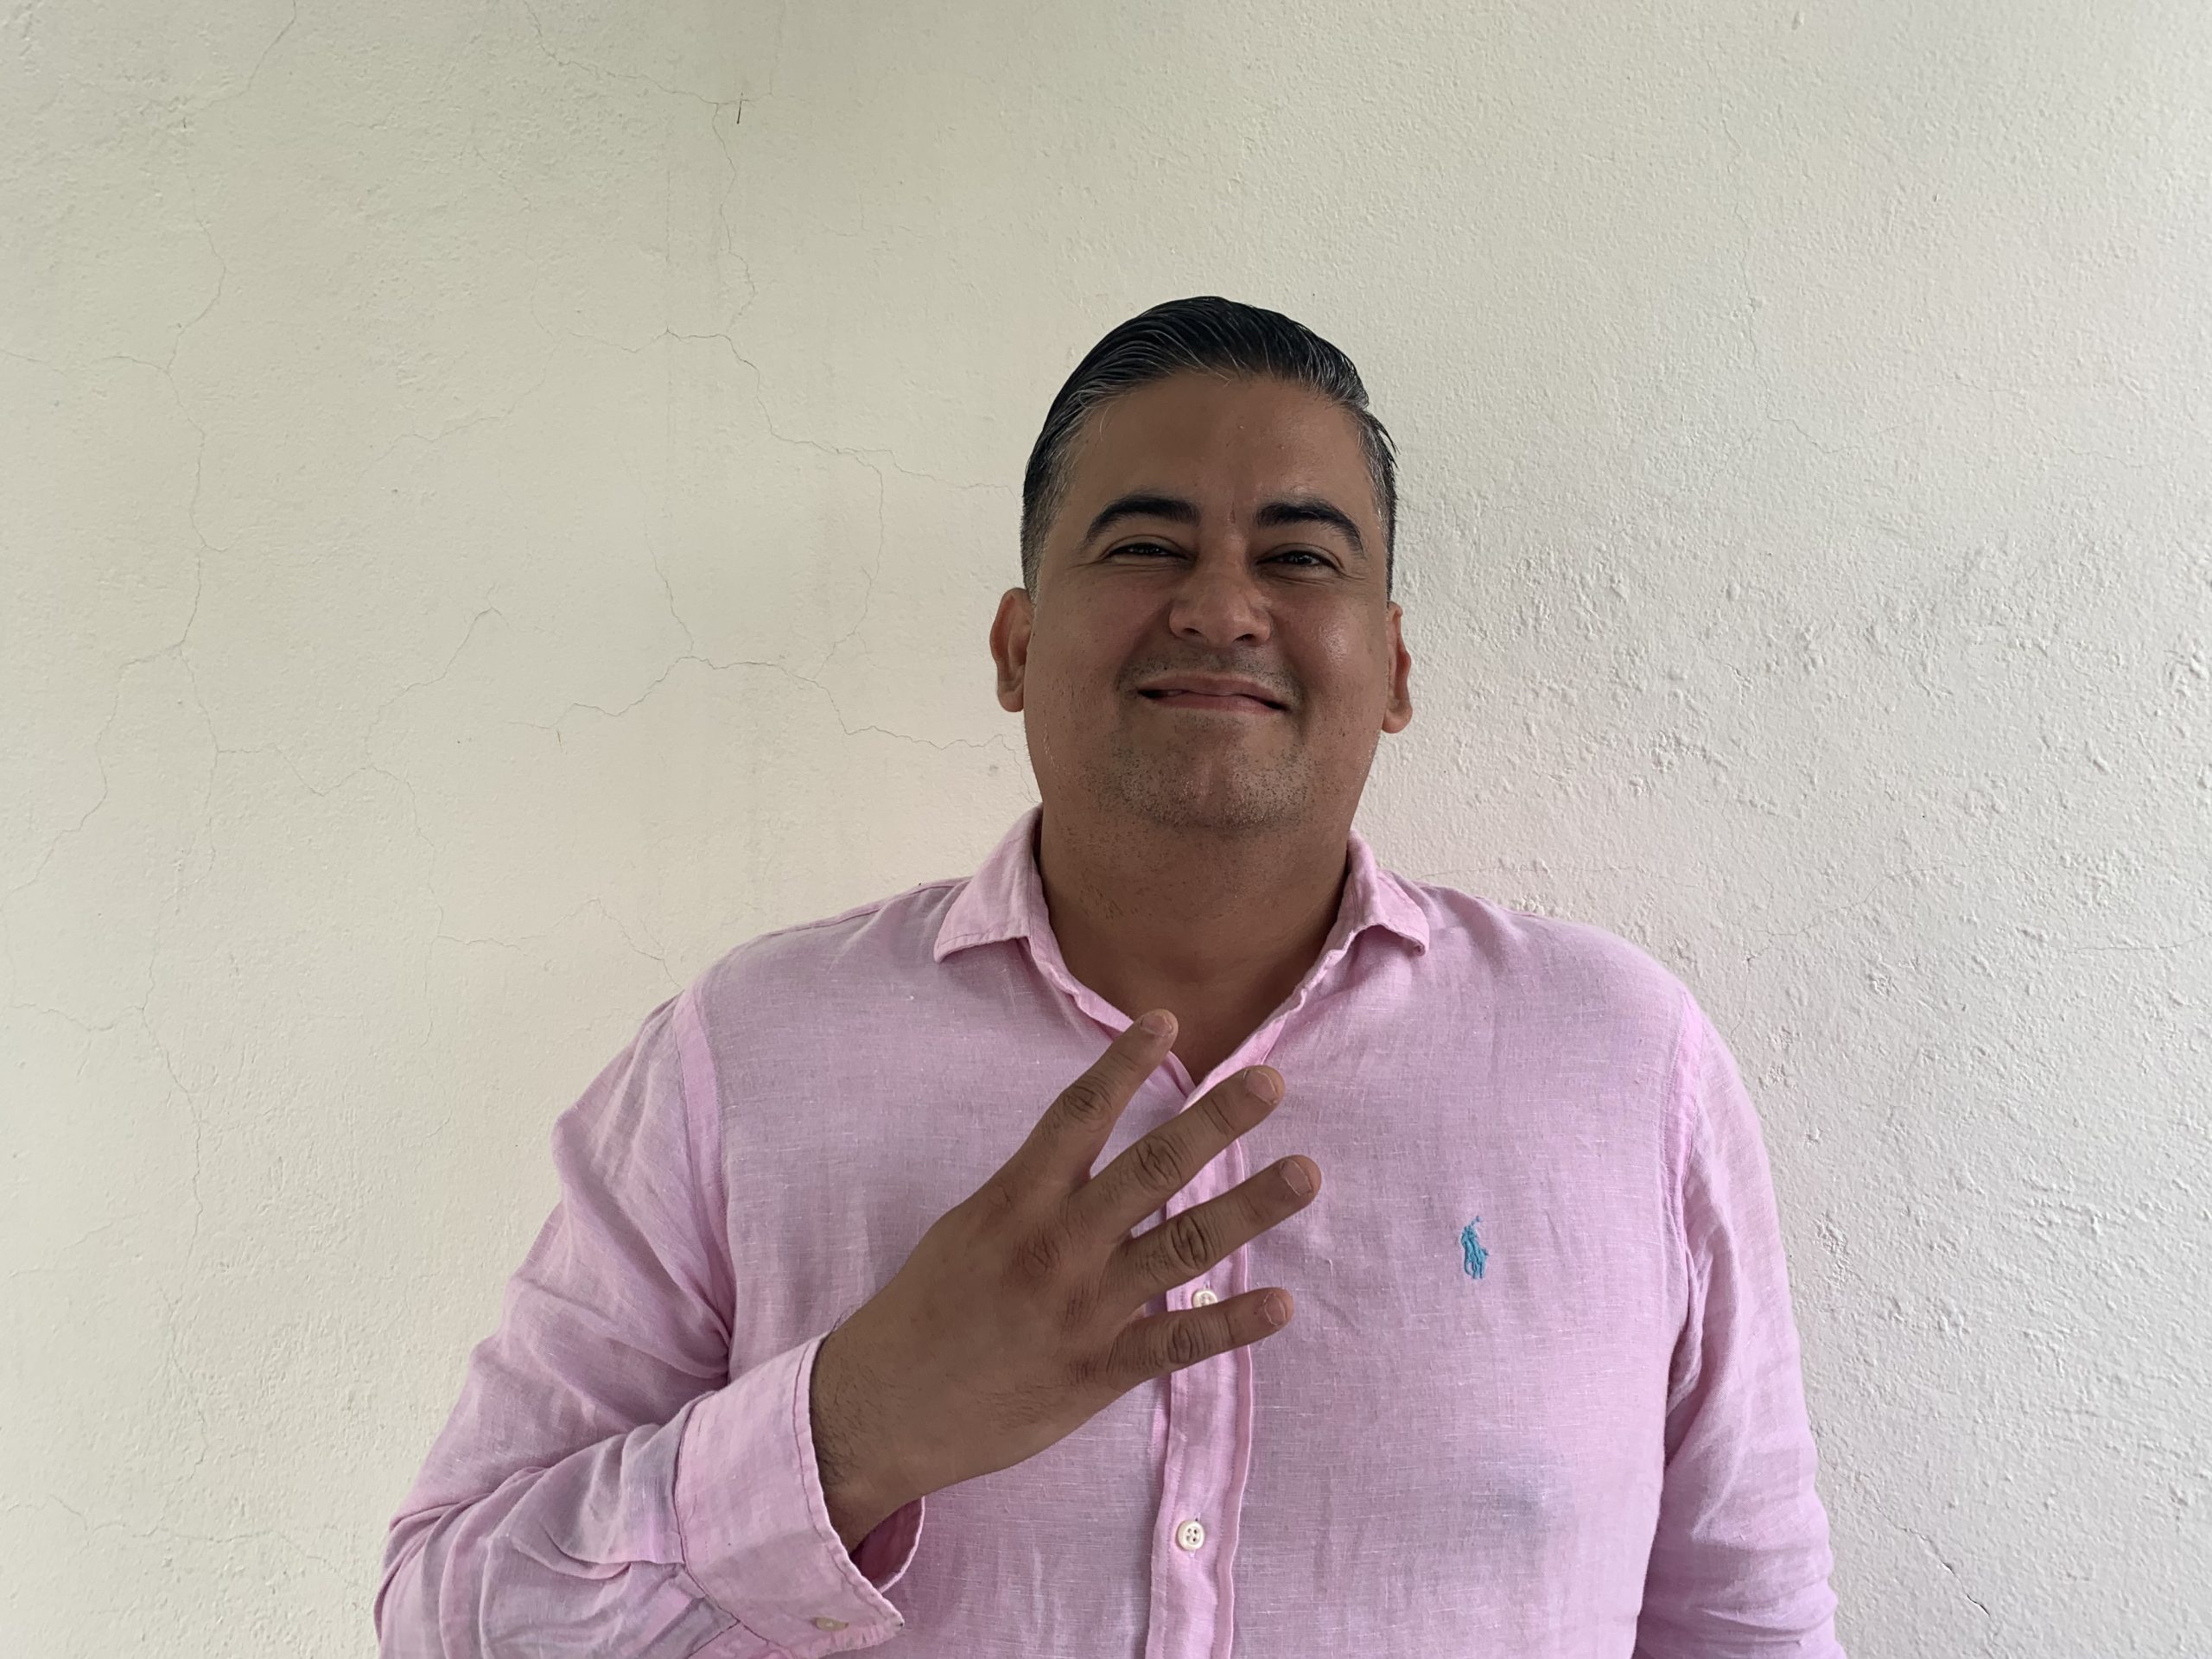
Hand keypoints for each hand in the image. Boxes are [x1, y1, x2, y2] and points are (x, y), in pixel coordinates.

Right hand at [807, 1009, 1317, 1544]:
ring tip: (1305, 1174)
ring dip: (1249, 1208)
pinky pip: (1175, 1344)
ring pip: (1180, 1247)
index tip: (1168, 1020)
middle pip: (1150, 1169)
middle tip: (1271, 1080)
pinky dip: (1231, 1324)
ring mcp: (1081, 1310)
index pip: (1078, 1115)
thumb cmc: (925, 1309)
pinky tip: (1281, 1304)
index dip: (1124, 1065)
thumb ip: (1033, 1190)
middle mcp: (1055, 1246)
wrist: (882, 1407)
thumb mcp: (967, 1227)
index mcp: (1016, 1201)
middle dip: (1215, 1121)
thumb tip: (1087, 1148)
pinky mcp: (1094, 1373)